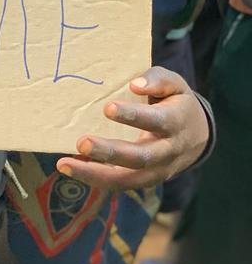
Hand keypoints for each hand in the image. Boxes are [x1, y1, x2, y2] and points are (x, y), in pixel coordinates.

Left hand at [57, 67, 209, 189]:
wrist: (197, 136)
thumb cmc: (176, 103)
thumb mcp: (175, 85)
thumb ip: (158, 79)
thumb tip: (135, 85)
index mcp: (176, 123)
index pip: (156, 121)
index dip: (133, 116)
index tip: (108, 107)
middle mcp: (167, 151)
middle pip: (140, 157)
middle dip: (109, 152)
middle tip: (82, 142)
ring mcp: (157, 170)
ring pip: (127, 179)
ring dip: (94, 174)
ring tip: (65, 164)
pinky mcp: (144, 180)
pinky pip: (119, 184)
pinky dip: (94, 178)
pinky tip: (71, 167)